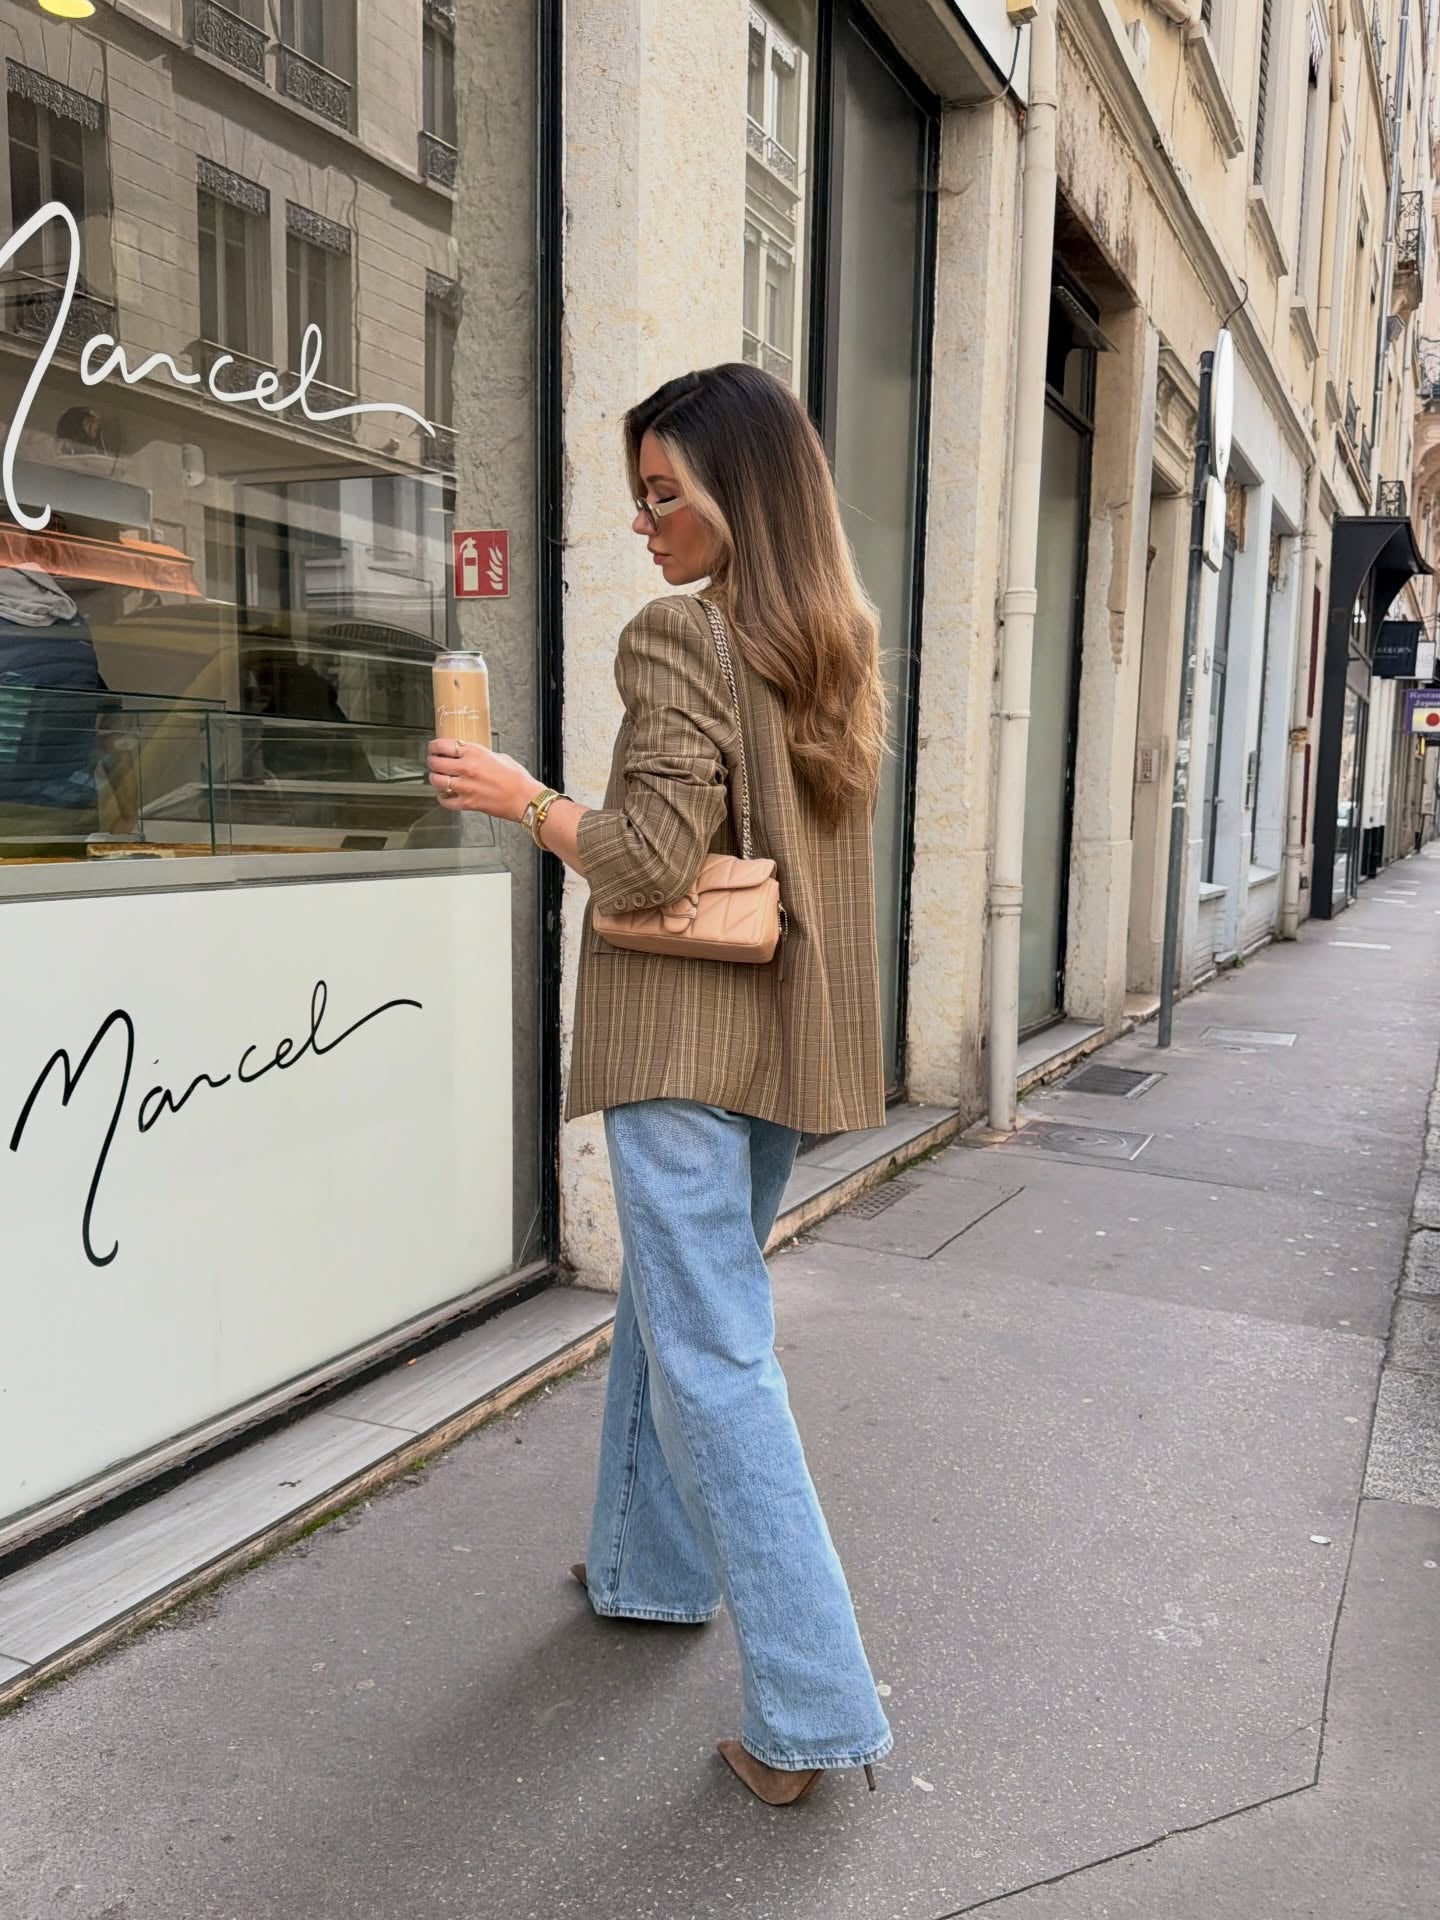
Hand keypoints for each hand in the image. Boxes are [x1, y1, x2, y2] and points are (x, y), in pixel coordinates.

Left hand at [427, 739, 544, 820]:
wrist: (525, 798)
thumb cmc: (517, 778)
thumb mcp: (498, 756)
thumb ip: (480, 755)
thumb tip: (471, 756)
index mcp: (474, 753)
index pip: (443, 745)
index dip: (434, 746)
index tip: (432, 748)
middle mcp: (466, 768)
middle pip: (436, 763)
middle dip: (431, 762)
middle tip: (432, 762)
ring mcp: (465, 787)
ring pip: (437, 781)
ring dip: (434, 778)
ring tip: (437, 777)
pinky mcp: (467, 803)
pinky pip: (446, 801)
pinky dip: (442, 799)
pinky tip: (444, 795)